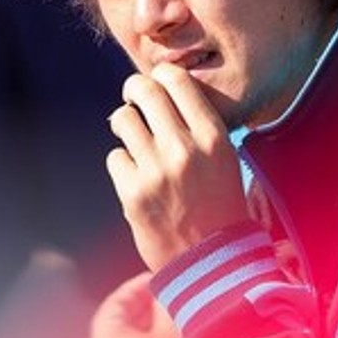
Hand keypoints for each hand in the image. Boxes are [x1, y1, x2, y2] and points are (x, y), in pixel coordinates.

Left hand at [86, 272, 187, 337]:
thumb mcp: (173, 327)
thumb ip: (162, 302)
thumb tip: (160, 292)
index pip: (114, 303)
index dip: (138, 287)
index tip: (156, 279)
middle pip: (117, 327)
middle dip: (142, 310)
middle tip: (165, 299)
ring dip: (144, 334)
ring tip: (170, 323)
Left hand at [106, 64, 248, 269]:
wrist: (212, 261)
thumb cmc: (218, 203)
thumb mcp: (223, 157)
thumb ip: (196, 124)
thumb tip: (160, 89)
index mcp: (212, 136)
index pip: (176, 79)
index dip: (160, 76)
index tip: (156, 85)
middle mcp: (184, 148)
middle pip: (143, 90)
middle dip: (133, 90)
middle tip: (133, 98)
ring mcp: (155, 171)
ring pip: (122, 119)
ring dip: (125, 125)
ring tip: (134, 138)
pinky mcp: (132, 193)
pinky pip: (114, 157)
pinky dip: (122, 164)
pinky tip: (137, 176)